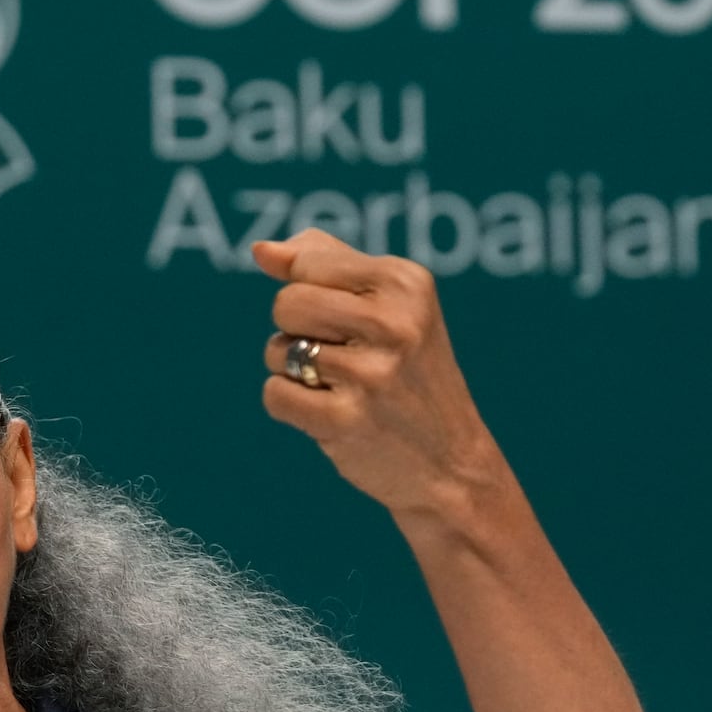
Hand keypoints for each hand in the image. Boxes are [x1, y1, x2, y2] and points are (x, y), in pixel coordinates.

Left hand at [253, 229, 509, 522]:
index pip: (306, 262)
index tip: (351, 320)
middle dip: (296, 331)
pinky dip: (290, 407)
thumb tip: (262, 249)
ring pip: (276, 350)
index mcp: (405, 282)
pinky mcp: (345, 420)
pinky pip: (274, 395)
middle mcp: (393, 323)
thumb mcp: (390, 302)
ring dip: (294, 371)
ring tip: (342, 387)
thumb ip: (325, 262)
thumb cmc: (408, 370)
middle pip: (285, 304)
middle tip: (341, 356)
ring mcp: (370, 374)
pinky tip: (330, 414)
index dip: (310, 293)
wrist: (449, 462)